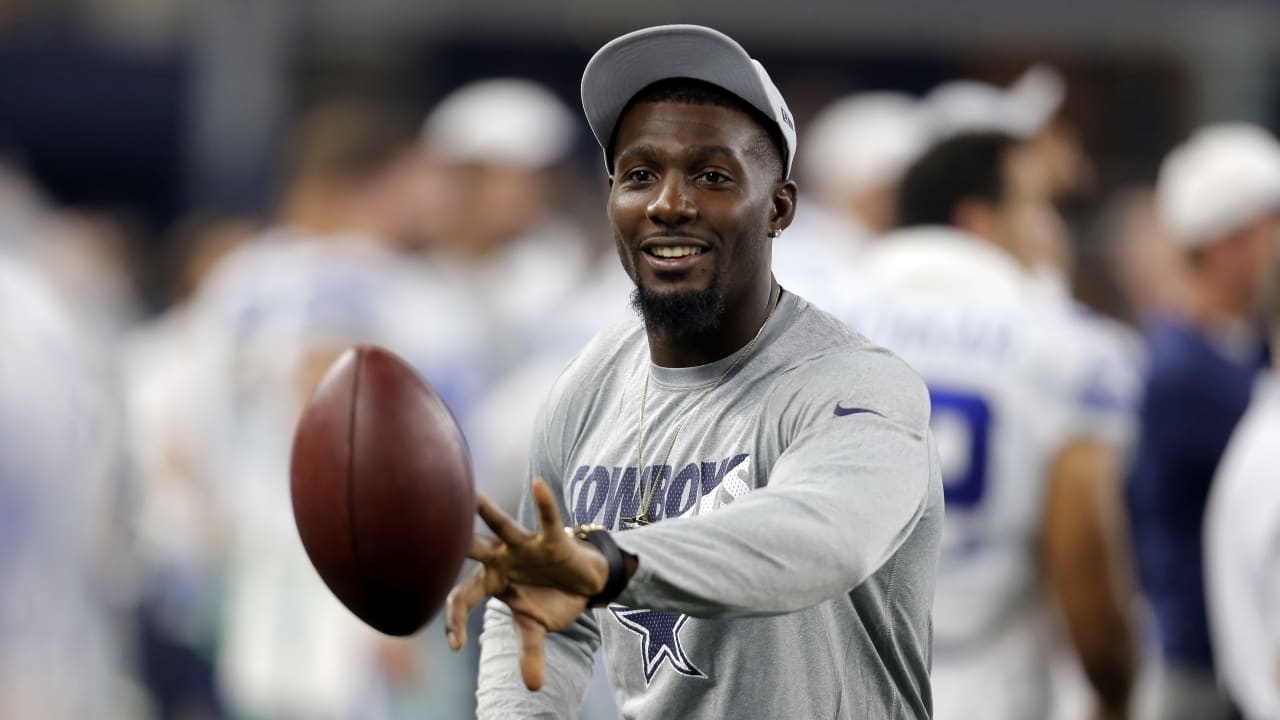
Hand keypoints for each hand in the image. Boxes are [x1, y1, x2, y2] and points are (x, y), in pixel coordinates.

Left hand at [444, 477, 608, 690]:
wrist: (585, 581)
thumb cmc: (550, 597)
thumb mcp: (535, 628)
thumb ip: (529, 652)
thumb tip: (532, 688)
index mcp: (491, 581)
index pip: (461, 597)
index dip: (455, 619)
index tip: (455, 644)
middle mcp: (502, 559)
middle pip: (470, 553)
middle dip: (449, 547)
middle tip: (421, 537)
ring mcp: (525, 547)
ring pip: (501, 527)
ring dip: (486, 511)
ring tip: (472, 493)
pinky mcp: (551, 540)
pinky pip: (547, 519)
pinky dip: (545, 504)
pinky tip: (540, 484)